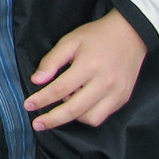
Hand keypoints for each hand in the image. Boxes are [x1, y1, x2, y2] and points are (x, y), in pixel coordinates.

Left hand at [24, 8, 147, 129]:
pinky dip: (86, 115)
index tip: (28, 105)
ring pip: (90, 118)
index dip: (42, 99)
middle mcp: (104, 83)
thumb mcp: (70, 40)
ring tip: (62, 104)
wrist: (131, 35)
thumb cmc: (97, 36)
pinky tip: (78, 103)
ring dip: (72, 117)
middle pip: (74, 109)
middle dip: (52, 119)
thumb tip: (36, 80)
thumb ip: (52, 60)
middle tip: (37, 124)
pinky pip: (102, 116)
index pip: (60, 89)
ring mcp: (116, 93)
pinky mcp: (123, 99)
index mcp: (89, 66)